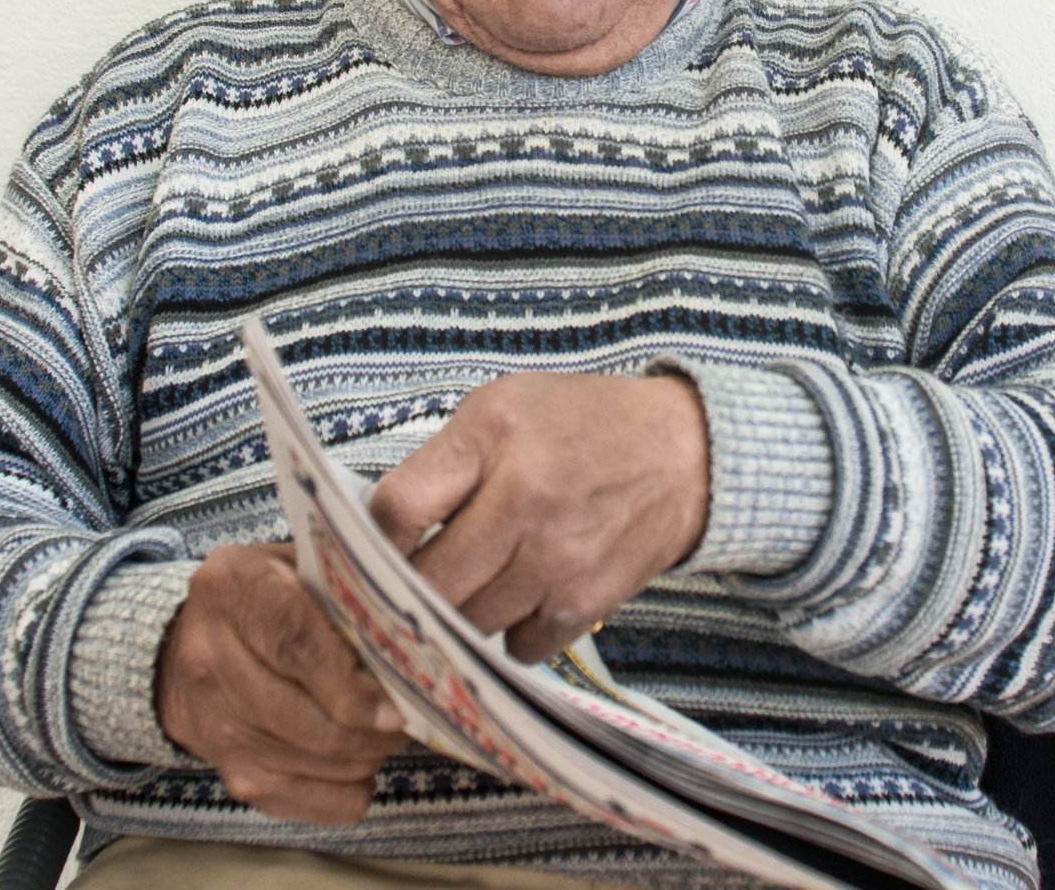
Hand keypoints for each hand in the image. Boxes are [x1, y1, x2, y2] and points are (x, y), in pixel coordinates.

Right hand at [155, 542, 409, 823]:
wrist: (184, 650)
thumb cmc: (268, 598)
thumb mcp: (302, 560)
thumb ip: (357, 569)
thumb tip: (425, 588)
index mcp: (233, 589)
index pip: (298, 645)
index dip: (355, 683)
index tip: (397, 701)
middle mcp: (210, 660)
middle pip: (312, 721)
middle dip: (376, 726)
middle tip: (411, 712)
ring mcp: (216, 727)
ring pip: (320, 763)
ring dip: (371, 752)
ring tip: (388, 725)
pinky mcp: (233, 775)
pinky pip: (314, 802)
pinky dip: (350, 786)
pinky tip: (357, 754)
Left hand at [369, 371, 709, 663]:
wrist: (684, 454)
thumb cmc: (581, 425)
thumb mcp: (504, 406)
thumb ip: (443, 461)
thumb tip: (381, 531)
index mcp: (494, 436)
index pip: (399, 508)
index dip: (370, 540)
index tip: (370, 550)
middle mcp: (525, 498)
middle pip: (428, 581)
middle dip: (405, 591)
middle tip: (401, 588)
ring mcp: (558, 558)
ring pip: (466, 623)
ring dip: (455, 616)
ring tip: (464, 588)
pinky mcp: (587, 602)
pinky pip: (517, 647)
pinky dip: (509, 633)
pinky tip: (517, 599)